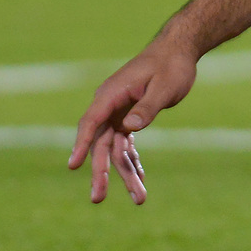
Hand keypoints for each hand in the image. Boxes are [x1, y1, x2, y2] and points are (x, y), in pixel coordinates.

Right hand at [67, 42, 197, 203]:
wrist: (178, 51)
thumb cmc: (172, 66)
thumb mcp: (164, 87)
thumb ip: (147, 107)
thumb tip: (129, 127)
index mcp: (112, 94)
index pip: (91, 122)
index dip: (80, 144)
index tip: (72, 165)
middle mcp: (110, 105)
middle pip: (100, 143)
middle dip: (101, 172)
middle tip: (97, 199)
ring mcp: (118, 113)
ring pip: (115, 148)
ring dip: (125, 173)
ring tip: (139, 199)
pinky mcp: (129, 117)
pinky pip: (126, 144)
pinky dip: (133, 161)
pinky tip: (141, 179)